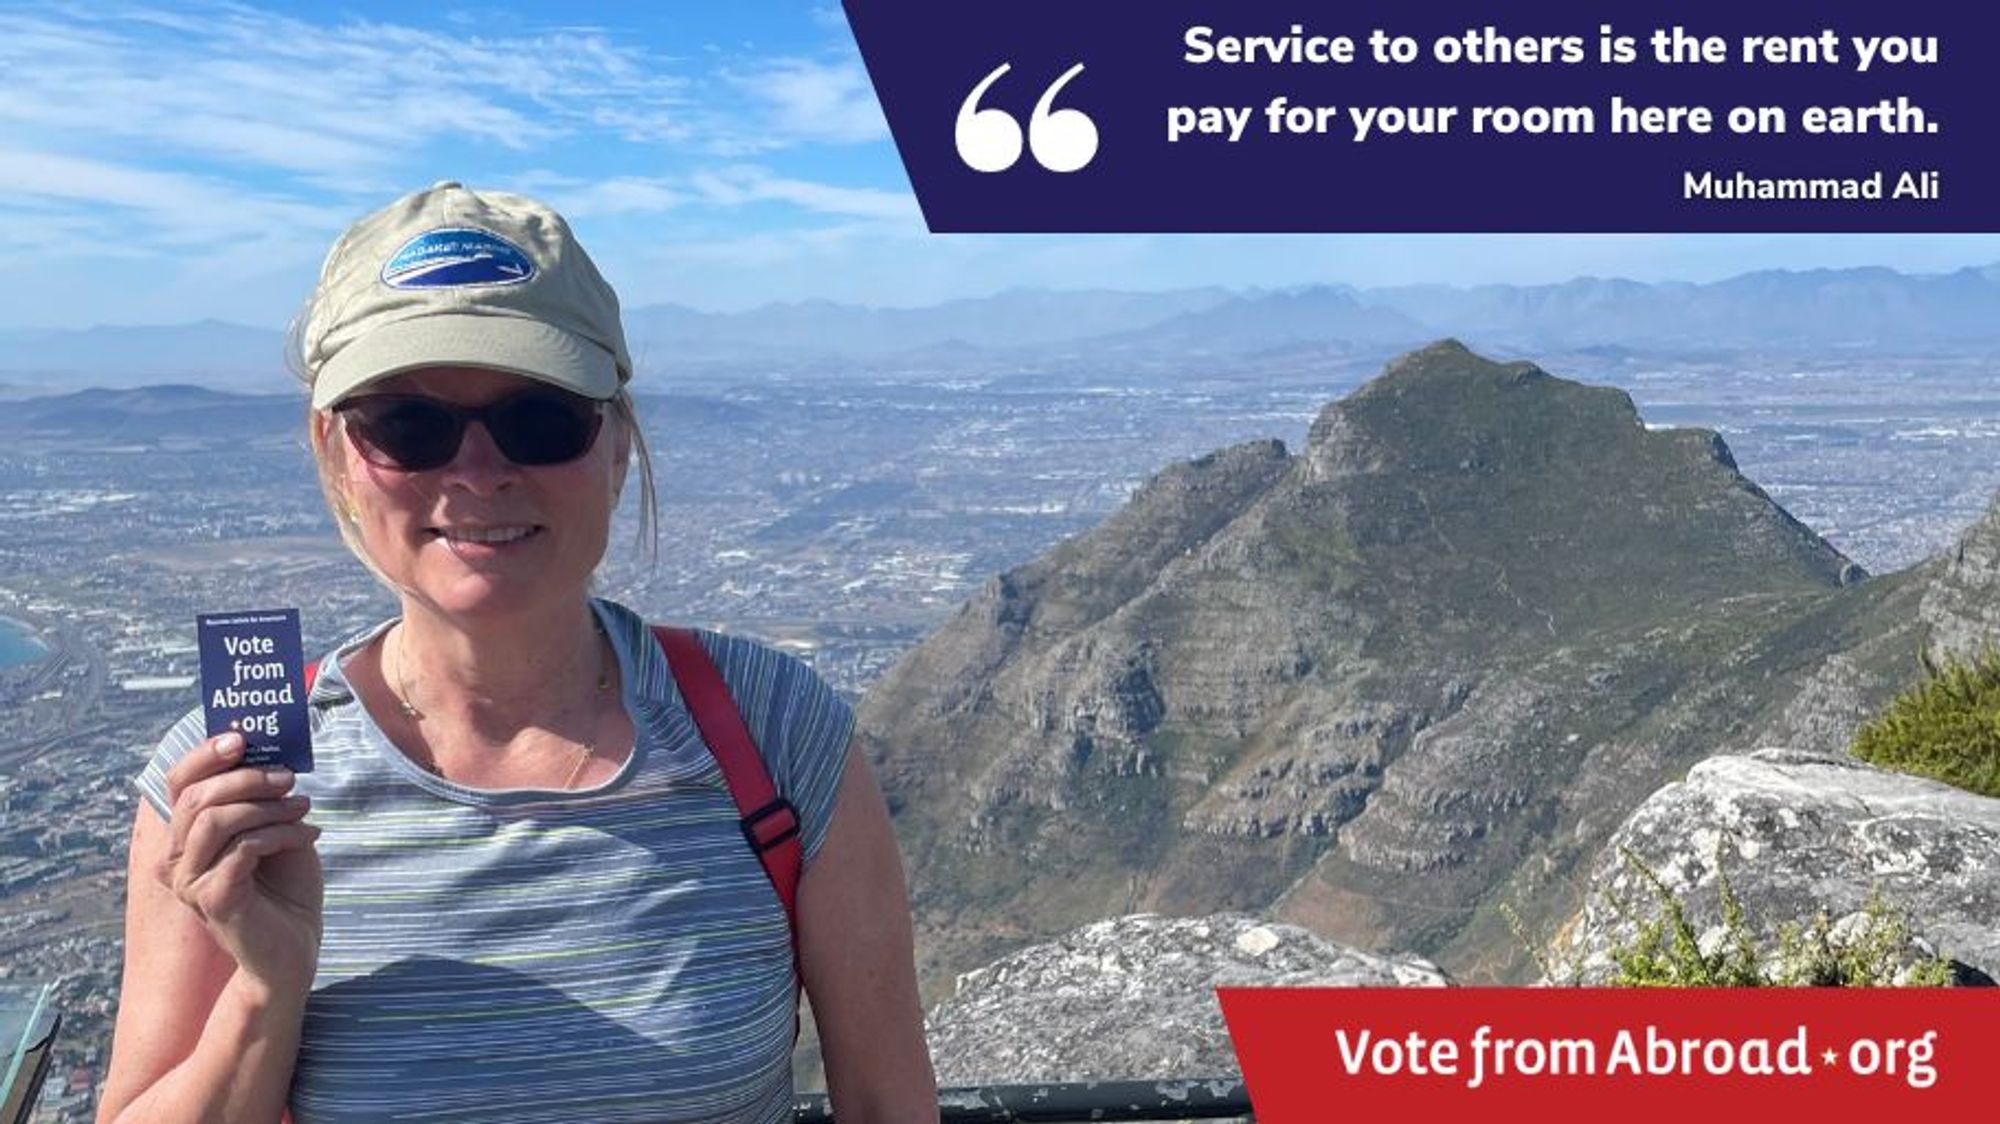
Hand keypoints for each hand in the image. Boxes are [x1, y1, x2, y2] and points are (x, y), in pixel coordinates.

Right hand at [158, 731, 324, 995]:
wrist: (294, 949)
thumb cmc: (286, 886)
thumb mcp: (277, 829)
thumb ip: (264, 796)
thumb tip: (270, 749)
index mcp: (186, 836)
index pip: (177, 783)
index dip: (204, 754)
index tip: (242, 738)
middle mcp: (176, 858)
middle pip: (196, 797)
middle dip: (248, 779)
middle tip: (290, 780)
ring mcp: (189, 882)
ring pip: (216, 819)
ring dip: (267, 806)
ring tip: (303, 809)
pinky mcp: (212, 900)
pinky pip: (244, 848)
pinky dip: (282, 834)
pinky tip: (310, 836)